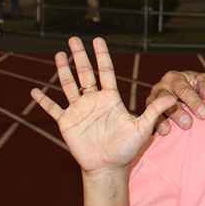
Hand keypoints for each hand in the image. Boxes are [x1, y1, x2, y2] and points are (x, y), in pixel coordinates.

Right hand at [31, 37, 177, 175]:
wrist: (109, 167)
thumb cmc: (127, 148)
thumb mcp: (143, 128)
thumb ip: (154, 111)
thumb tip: (170, 97)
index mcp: (110, 99)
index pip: (106, 72)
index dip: (102, 56)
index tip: (98, 40)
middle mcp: (94, 101)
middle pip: (85, 73)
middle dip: (80, 55)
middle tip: (74, 38)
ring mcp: (79, 110)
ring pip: (69, 85)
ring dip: (63, 70)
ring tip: (59, 54)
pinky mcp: (67, 122)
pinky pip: (53, 109)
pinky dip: (43, 100)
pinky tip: (34, 90)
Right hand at [146, 70, 204, 134]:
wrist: (180, 92)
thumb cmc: (192, 85)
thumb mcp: (201, 81)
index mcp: (174, 78)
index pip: (184, 90)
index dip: (194, 102)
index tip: (204, 114)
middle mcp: (160, 87)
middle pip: (168, 100)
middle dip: (178, 112)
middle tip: (188, 123)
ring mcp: (152, 100)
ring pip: (157, 109)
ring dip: (163, 120)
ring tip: (169, 130)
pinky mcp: (148, 111)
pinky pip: (150, 118)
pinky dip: (156, 125)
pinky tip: (162, 132)